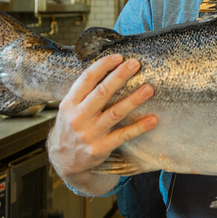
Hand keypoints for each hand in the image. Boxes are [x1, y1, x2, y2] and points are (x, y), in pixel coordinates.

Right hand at [47, 54, 157, 189]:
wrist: (64, 160)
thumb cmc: (71, 127)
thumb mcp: (69, 109)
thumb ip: (84, 93)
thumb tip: (108, 69)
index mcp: (69, 103)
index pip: (86, 79)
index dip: (103, 66)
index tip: (119, 57)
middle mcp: (78, 117)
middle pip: (102, 93)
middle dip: (119, 76)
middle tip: (135, 64)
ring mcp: (89, 133)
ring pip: (115, 113)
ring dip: (133, 100)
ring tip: (149, 89)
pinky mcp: (100, 148)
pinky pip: (123, 135)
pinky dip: (139, 127)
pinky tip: (153, 119)